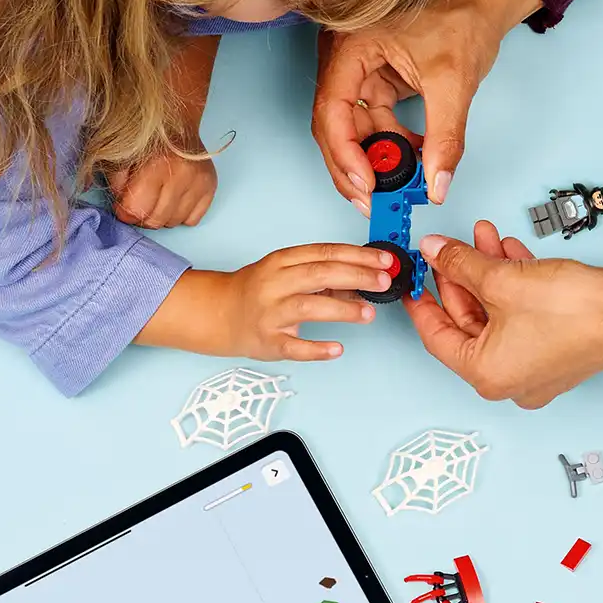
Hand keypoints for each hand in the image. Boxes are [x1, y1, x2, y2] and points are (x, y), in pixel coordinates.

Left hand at [109, 145, 216, 228]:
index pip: (137, 210)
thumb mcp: (120, 158)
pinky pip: (192, 219)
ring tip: (157, 198)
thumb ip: (117, 185)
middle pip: (156, 220)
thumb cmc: (146, 143)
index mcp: (157, 165)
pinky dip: (181, 214)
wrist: (177, 124)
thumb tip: (123, 211)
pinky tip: (175, 198)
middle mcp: (183, 175)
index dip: (125, 212)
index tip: (123, 205)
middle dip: (143, 216)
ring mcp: (200, 182)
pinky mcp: (211, 187)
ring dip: (163, 216)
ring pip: (175, 222)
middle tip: (140, 203)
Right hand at [137, 245, 397, 360]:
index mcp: (282, 261)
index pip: (325, 253)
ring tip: (368, 313)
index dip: (358, 256)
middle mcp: (275, 283)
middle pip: (320, 274)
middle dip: (356, 276)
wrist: (217, 313)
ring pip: (308, 306)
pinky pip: (293, 347)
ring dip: (342, 309)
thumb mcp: (287, 272)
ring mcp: (269, 312)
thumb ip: (323, 275)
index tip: (385, 260)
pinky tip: (337, 349)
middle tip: (384, 281)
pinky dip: (316, 349)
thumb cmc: (258, 290)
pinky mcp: (266, 341)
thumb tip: (365, 280)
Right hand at [312, 0, 541, 211]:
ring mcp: (360, 69)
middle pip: (335, 124)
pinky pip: (374, 119)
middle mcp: (346, 57)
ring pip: (354, 126)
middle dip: (354, 165)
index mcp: (351, 46)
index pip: (331, 110)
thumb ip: (444, 137)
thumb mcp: (454, 82)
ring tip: (400, 185)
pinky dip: (391, 143)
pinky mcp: (378, 78)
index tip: (367, 184)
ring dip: (376, 158)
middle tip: (374, 200)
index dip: (344, 153)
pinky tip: (412, 159)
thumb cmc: (463, 15)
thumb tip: (436, 183)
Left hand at [403, 221, 602, 407]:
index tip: (412, 280)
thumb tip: (436, 252)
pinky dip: (513, 286)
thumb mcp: (501, 278)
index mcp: (486, 375)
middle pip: (468, 322)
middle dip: (461, 277)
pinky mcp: (556, 351)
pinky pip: (521, 317)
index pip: (436, 336)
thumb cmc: (574, 310)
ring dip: (488, 274)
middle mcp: (509, 381)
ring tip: (484, 238)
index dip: (421, 301)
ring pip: (497, 315)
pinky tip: (511, 254)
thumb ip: (460, 264)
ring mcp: (534, 369)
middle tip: (449, 248)